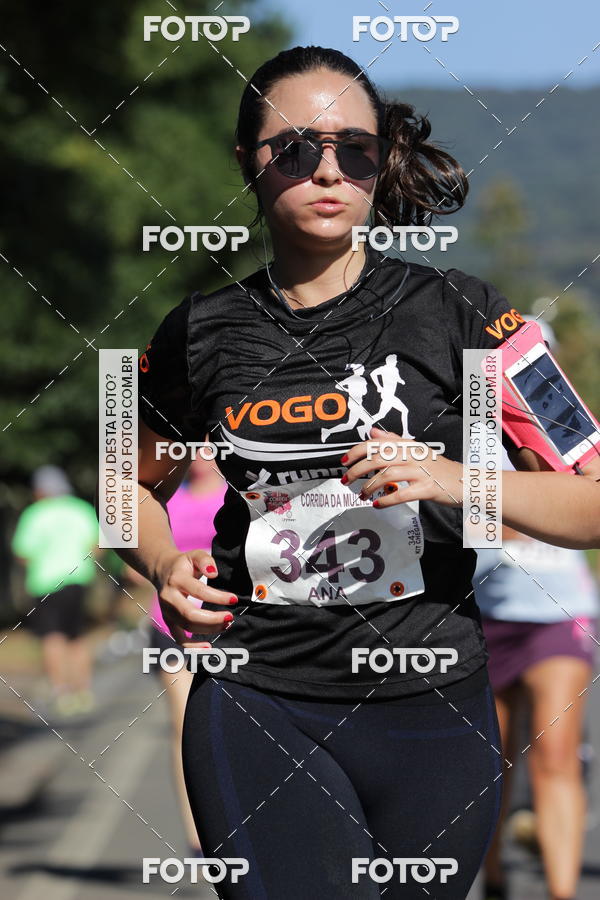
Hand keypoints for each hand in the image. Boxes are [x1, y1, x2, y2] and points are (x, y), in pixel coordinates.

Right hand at [155, 548, 236, 647]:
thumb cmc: (184, 564)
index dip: (217, 597)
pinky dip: (192, 646)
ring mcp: (167, 611)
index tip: (233, 599)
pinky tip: (208, 646)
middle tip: (230, 617)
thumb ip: (206, 560)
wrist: (163, 570)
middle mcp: (168, 597)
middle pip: (190, 614)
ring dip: (209, 629)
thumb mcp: (195, 555)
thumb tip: (214, 573)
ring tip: (226, 624)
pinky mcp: (168, 620)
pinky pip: (178, 638)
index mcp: (176, 580)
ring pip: (187, 627)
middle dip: (213, 619)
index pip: (199, 591)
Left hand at [342, 426, 462, 508]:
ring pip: (387, 476)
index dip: (357, 451)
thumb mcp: (417, 450)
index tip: (344, 461)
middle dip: (357, 470)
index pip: (377, 444)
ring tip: (362, 495)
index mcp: (408, 446)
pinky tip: (378, 504)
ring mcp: (421, 472)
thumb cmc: (437, 468)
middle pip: (378, 459)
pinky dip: (386, 500)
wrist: (464, 481)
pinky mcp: (427, 488)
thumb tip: (373, 432)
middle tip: (346, 480)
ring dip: (369, 487)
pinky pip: (402, 494)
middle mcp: (413, 455)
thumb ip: (394, 441)